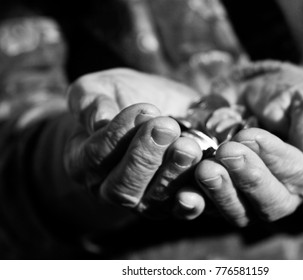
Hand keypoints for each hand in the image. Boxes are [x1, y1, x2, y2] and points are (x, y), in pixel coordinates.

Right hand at [64, 68, 204, 218]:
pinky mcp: (171, 204)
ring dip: (172, 174)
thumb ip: (90, 100)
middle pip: (122, 188)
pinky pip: (181, 210)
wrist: (152, 111)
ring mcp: (142, 201)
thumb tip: (99, 120)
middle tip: (167, 126)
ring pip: (153, 201)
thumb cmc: (119, 97)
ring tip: (188, 146)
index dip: (119, 134)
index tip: (145, 108)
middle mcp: (110, 189)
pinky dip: (192, 200)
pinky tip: (203, 179)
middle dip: (145, 156)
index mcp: (84, 163)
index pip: (96, 156)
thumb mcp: (98, 88)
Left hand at [194, 61, 302, 225]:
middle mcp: (284, 193)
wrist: (253, 101)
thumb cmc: (282, 98)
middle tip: (226, 152)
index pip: (297, 171)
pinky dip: (196, 202)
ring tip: (205, 169)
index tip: (249, 135)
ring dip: (222, 193)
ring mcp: (251, 201)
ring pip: (241, 212)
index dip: (273, 155)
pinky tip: (183, 189)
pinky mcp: (222, 200)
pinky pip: (210, 210)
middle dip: (248, 178)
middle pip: (271, 202)